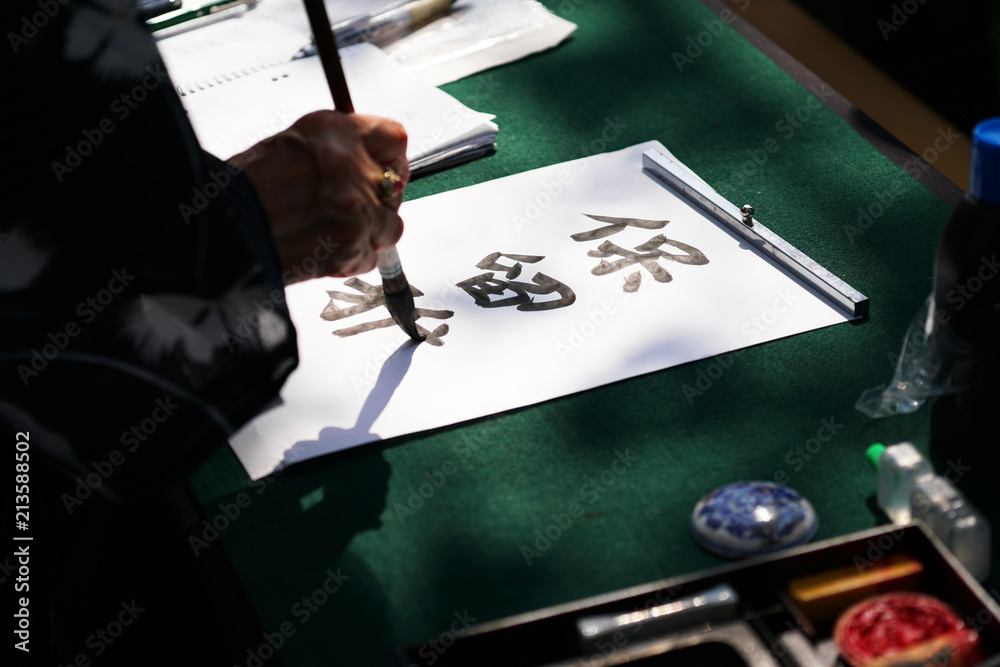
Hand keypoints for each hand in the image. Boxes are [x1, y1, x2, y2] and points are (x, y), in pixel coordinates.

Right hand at [230, 111, 408, 280]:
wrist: (220, 230)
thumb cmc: (245, 189)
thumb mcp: (292, 144)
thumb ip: (336, 148)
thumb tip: (368, 159)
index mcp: (334, 133)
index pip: (392, 138)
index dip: (391, 156)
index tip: (387, 166)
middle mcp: (351, 168)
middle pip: (395, 183)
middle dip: (377, 196)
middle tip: (351, 204)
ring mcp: (357, 210)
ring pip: (390, 223)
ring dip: (369, 229)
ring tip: (334, 229)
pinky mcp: (353, 247)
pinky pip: (372, 255)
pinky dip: (353, 255)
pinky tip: (325, 247)